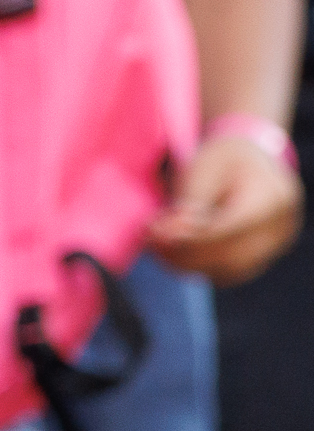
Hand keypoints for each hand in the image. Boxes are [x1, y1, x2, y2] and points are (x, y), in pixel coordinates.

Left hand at [151, 131, 303, 284]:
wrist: (252, 158)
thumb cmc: (224, 159)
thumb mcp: (203, 169)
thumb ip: (191, 203)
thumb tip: (172, 235)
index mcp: (271, 197)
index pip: (229, 230)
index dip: (189, 238)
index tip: (154, 233)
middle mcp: (280, 227)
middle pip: (231, 257)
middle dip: (184, 254)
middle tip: (151, 240)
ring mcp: (276, 245)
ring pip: (229, 271)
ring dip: (188, 264)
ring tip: (158, 245)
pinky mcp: (263, 256)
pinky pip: (230, 272)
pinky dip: (200, 266)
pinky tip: (174, 251)